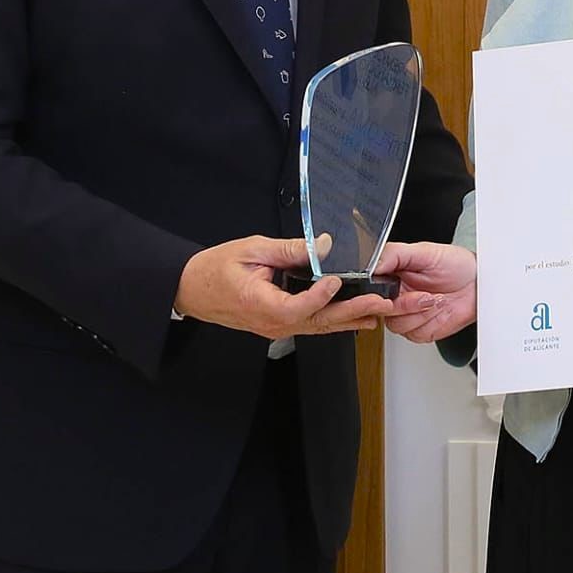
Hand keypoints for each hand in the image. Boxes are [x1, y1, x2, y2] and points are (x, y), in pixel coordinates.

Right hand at [173, 235, 394, 339]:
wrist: (192, 288)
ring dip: (349, 320)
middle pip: (317, 322)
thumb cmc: (216, 268)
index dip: (318, 296)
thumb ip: (289, 249)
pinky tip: (354, 318)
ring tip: (378, 313)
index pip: (295, 307)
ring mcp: (275, 328)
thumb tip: (323, 244)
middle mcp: (271, 322)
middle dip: (352, 312)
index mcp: (259, 303)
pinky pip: (310, 326)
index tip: (335, 280)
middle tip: (380, 304)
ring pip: (318, 327)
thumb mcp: (251, 249)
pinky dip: (334, 321)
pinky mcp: (278, 326)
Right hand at [371, 240, 476, 342]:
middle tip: (425, 295)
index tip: (395, 290)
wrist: (478, 284)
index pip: (370, 289)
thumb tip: (372, 263)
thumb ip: (394, 254)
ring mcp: (407, 314)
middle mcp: (396, 296)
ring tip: (436, 299)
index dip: (378, 294)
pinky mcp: (420, 330)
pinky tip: (439, 310)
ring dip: (421, 313)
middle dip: (406, 305)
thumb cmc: (455, 264)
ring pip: (397, 325)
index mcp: (391, 275)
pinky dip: (429, 323)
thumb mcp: (423, 251)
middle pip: (381, 311)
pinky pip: (414, 334)